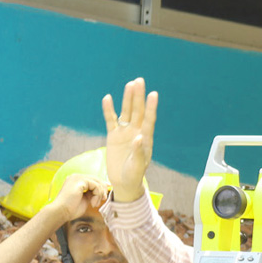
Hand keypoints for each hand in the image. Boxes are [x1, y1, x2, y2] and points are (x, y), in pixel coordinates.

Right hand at [42, 175, 108, 226]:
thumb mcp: (85, 199)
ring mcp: (77, 177)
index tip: (106, 193)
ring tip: (95, 203)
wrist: (61, 212)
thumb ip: (92, 193)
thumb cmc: (71, 209)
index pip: (92, 179)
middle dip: (102, 189)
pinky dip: (97, 195)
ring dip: (100, 194)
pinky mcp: (79, 181)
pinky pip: (96, 185)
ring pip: (97, 182)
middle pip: (96, 179)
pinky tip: (92, 203)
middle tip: (103, 199)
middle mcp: (76, 176)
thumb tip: (102, 191)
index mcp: (75, 180)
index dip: (101, 185)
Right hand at [102, 77, 157, 202]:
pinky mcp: (113, 135)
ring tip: (130, 84)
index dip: (151, 107)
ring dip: (128, 99)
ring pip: (126, 112)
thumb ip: (138, 152)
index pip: (149, 119)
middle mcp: (136, 132)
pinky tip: (108, 98)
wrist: (124, 181)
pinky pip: (111, 120)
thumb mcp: (137, 166)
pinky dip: (109, 110)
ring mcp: (125, 132)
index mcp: (145, 138)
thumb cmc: (134, 175)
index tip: (153, 94)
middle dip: (138, 97)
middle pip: (137, 111)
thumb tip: (139, 137)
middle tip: (139, 81)